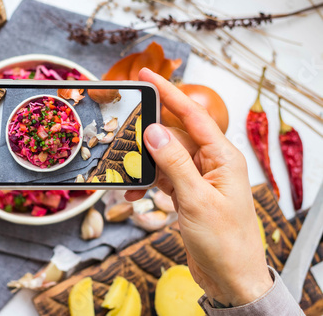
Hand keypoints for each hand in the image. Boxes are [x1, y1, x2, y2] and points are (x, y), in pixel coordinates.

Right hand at [126, 69, 272, 306]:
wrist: (230, 278)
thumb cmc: (224, 242)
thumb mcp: (196, 201)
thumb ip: (175, 164)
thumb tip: (154, 132)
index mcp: (223, 158)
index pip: (192, 115)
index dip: (169, 93)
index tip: (147, 75)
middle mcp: (211, 163)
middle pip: (173, 136)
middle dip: (147, 140)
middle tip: (122, 139)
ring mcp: (199, 178)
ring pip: (165, 158)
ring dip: (145, 167)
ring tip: (128, 179)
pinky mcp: (188, 193)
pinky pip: (163, 178)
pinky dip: (148, 184)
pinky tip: (135, 196)